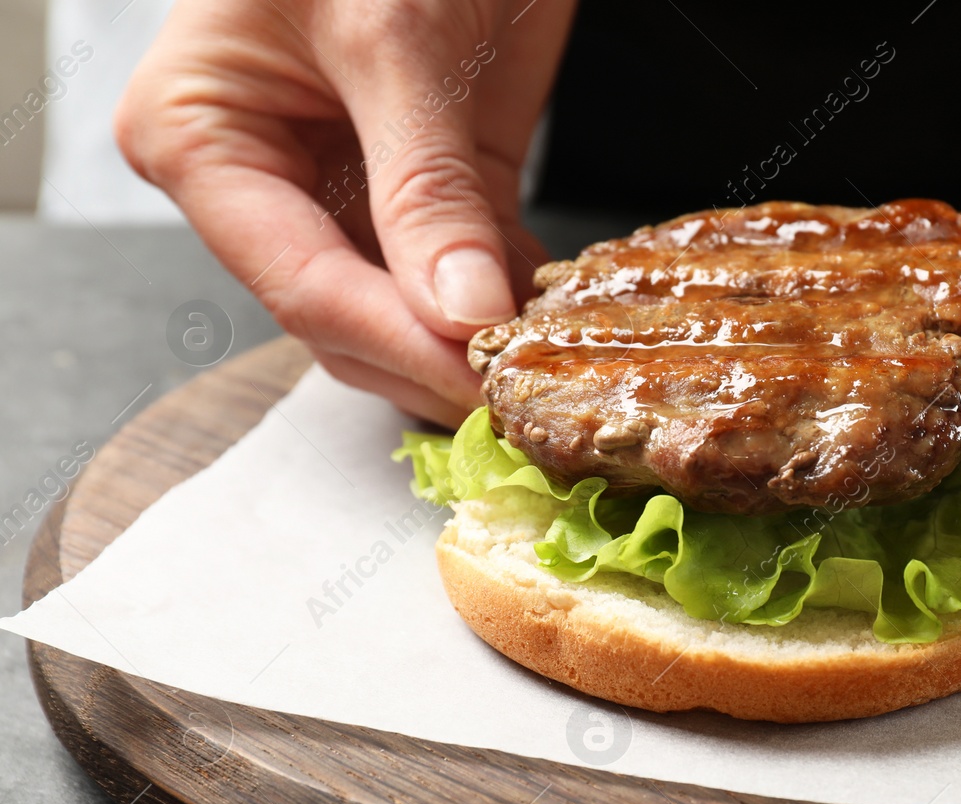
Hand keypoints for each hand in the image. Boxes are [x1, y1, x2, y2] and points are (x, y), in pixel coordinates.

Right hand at [116, 0, 575, 425]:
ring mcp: (347, 187)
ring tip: (536, 369)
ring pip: (399, 308)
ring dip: (468, 342)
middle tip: (513, 394)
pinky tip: (547, 321)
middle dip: (427, 357)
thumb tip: (458, 312)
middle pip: (341, 313)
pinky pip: (459, 267)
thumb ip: (425, 185)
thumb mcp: (397, 41)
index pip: (299, 282)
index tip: (472, 384)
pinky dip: (502, 298)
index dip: (392, 343)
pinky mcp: (429, 183)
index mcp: (203, 137)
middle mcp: (263, 177)